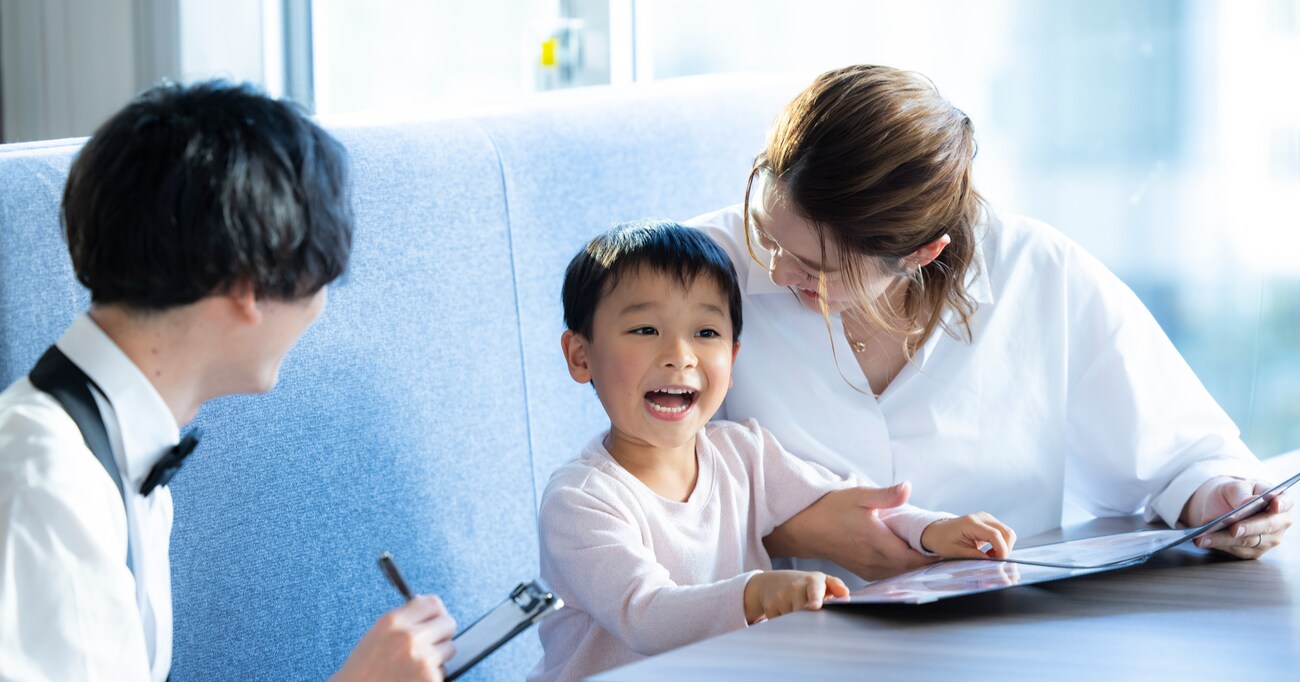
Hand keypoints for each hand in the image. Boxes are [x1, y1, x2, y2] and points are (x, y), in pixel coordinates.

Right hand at [332, 595, 456, 681]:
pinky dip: (432, 676)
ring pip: (449, 648)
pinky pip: (443, 671)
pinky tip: (412, 679)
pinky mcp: (430, 679)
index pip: (432, 603)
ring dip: (438, 657)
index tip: (434, 620)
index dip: (437, 613)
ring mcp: (422, 659)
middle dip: (442, 634)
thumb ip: (404, 620)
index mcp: (392, 622)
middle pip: (448, 623)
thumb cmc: (363, 670)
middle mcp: (408, 637)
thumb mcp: (377, 636)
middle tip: (429, 644)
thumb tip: (434, 608)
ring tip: (414, 666)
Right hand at [743, 570, 848, 623]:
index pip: (814, 588)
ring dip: (799, 623)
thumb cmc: (804, 585)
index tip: (815, 606)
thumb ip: (835, 585)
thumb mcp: (820, 581)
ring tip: (798, 614)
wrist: (770, 582)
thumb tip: (846, 595)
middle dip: (808, 618)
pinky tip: (785, 615)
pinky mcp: (770, 607)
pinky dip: (786, 624)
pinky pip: (783, 624)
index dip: (815, 598)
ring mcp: (781, 596)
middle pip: (804, 610)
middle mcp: (795, 587)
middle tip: (812, 620)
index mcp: (812, 581)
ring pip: (794, 620)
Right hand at [764, 483, 931, 580]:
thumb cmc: (832, 509)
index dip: (934, 556)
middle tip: (947, 549)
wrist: (806, 527)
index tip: (949, 548)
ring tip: (932, 552)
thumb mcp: (860, 496)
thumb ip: (887, 495)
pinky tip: (908, 556)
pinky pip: (890, 573)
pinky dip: (903, 567)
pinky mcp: (864, 570)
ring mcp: (869, 568)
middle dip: (929, 561)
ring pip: (902, 572)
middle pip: (912, 568)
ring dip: (916, 565)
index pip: (916, 558)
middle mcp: (876, 561)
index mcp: (879, 543)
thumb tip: (908, 488)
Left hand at [920, 512, 1016, 558]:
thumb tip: (994, 565)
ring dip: (1004, 548)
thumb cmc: (944, 542)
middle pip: (1007, 532)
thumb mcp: (958, 554)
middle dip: (1005, 550)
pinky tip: (989, 552)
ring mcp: (987, 518)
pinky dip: (1001, 545)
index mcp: (971, 523)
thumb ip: (977, 558)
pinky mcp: (989, 522)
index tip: (999, 563)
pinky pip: (1003, 533)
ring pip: (1008, 533)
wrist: (938, 532)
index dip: (1001, 550)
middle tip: (994, 562)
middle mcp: (982, 517)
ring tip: (989, 557)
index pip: (995, 535)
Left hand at [1184, 476, 1292, 558]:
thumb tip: (1246, 503)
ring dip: (1225, 540)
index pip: (1285, 502)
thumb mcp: (1235, 486)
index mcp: (1280, 499)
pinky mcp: (1254, 551)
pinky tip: (1204, 541)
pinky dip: (1219, 545)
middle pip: (1267, 526)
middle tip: (1233, 529)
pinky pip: (1237, 550)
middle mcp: (1280, 522)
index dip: (1281, 504)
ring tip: (1204, 537)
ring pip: (1249, 541)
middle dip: (1249, 528)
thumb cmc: (1235, 493)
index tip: (1274, 505)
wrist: (1224, 505)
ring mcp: (1269, 539)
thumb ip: (1241, 493)